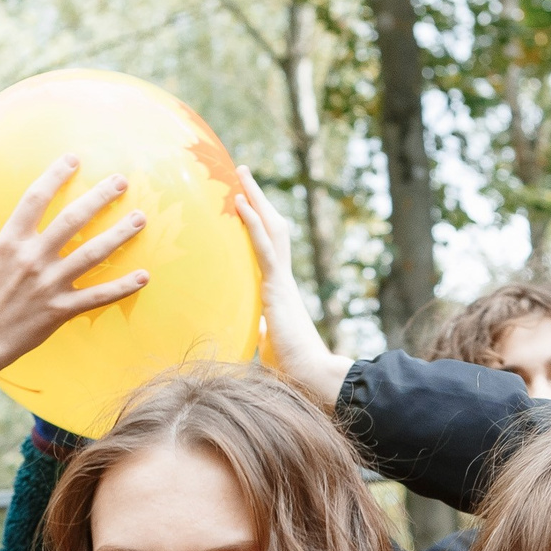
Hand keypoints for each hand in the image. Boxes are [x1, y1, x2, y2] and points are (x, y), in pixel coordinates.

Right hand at [0, 157, 150, 420]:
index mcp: (10, 241)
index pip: (37, 198)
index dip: (56, 175)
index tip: (73, 159)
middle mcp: (34, 258)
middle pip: (73, 219)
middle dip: (100, 197)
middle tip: (122, 181)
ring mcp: (50, 284)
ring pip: (92, 254)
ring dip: (119, 234)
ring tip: (141, 218)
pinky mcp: (61, 309)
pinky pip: (98, 297)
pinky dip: (122, 287)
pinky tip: (144, 276)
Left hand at [234, 166, 351, 407]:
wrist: (311, 378)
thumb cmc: (292, 370)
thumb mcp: (268, 344)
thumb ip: (261, 331)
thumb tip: (253, 330)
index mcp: (279, 291)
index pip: (267, 248)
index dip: (257, 223)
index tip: (245, 201)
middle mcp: (283, 280)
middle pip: (271, 228)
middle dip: (257, 198)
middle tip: (241, 172)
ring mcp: (282, 281)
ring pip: (270, 229)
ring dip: (255, 198)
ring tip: (240, 172)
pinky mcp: (278, 288)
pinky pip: (264, 248)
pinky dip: (252, 223)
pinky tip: (240, 201)